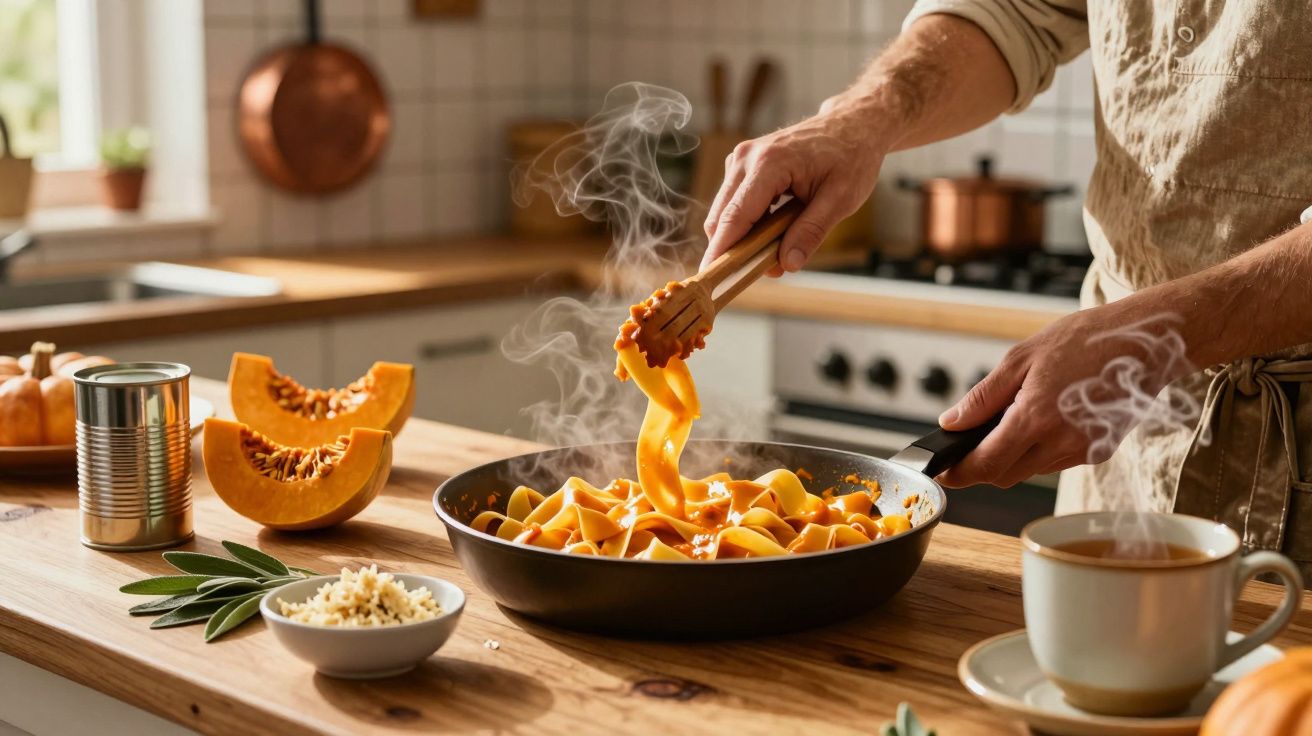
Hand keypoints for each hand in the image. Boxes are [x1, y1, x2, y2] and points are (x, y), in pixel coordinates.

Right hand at [700, 97, 889, 274]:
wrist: (851, 125)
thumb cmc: (850, 157)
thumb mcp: (841, 199)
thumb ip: (811, 232)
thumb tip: (788, 264)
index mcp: (769, 164)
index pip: (735, 217)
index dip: (722, 251)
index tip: (711, 278)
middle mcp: (746, 158)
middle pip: (722, 217)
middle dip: (735, 251)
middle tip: (763, 271)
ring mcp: (741, 159)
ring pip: (724, 213)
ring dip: (742, 238)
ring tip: (776, 250)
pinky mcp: (742, 165)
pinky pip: (733, 203)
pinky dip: (747, 224)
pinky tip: (773, 229)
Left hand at [935, 303, 1186, 488]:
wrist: (1148, 340)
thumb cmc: (1086, 340)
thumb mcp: (1022, 358)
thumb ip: (983, 397)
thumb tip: (952, 422)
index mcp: (1036, 418)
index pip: (986, 465)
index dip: (958, 473)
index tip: (942, 470)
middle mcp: (1061, 443)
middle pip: (1005, 475)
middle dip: (981, 466)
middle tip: (966, 444)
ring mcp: (1083, 451)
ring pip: (1030, 470)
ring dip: (1012, 457)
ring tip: (1011, 418)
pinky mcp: (1099, 452)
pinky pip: (1056, 462)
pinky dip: (1040, 450)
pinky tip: (1045, 419)